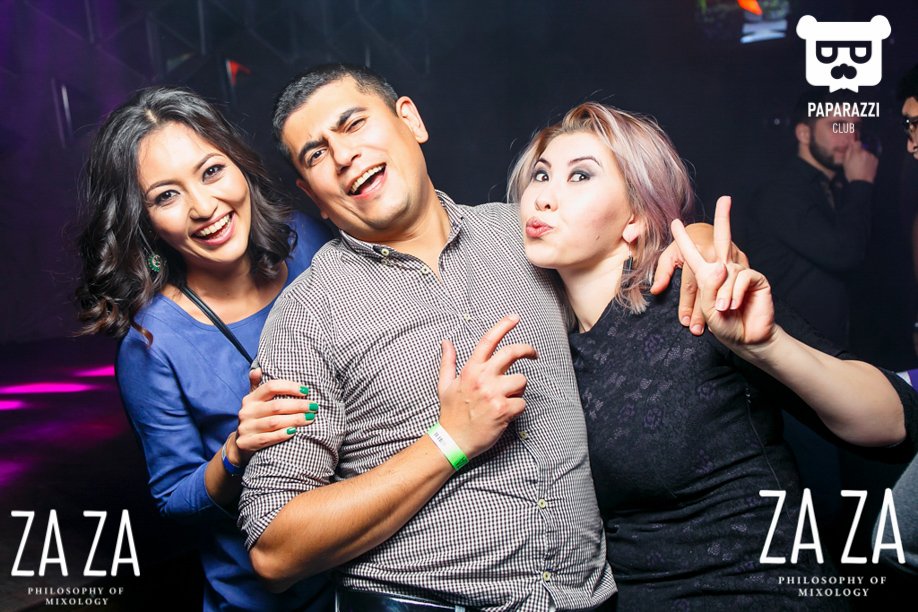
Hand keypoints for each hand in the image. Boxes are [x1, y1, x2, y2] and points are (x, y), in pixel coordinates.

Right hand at [231, 369, 316, 464]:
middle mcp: (247, 411)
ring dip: (295, 420)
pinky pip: (267, 438)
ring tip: (310, 418)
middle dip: (298, 405)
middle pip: (276, 406)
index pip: (271, 386)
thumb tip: (259, 369)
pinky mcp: (247, 443)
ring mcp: (246, 428)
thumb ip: (258, 385)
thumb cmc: (256, 418)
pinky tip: (294, 432)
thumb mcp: (255, 401)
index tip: (306, 390)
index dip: (290, 387)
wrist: (242, 444)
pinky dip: (282, 435)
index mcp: (251, 398)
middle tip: (314, 406)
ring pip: (274, 422)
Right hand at [436, 314, 537, 458]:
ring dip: (518, 390)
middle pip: (511, 353)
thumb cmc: (451, 412)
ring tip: (505, 400)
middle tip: (533, 354)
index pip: (488, 341)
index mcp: (470, 370)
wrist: (453, 440)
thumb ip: (448, 361)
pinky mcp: (504, 410)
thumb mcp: (445, 384)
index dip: (503, 325)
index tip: (515, 317)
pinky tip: (504, 414)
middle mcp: (483, 378)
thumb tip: (446, 342)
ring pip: (521, 381)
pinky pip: (522, 403)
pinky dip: (517, 409)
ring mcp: (494, 394)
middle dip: (527, 350)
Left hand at [670, 196, 775, 349]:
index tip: (675, 222)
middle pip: (723, 238)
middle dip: (724, 217)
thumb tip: (720, 264)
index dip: (683, 239)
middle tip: (726, 198)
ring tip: (723, 308)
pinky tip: (735, 304)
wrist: (746, 339)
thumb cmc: (723, 324)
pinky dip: (735, 291)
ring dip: (722, 292)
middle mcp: (725, 268)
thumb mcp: (705, 306)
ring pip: (726, 270)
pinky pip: (741, 276)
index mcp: (707, 274)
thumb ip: (707, 285)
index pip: (692, 254)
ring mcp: (741, 272)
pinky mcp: (756, 278)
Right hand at [843, 143, 877, 182]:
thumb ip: (848, 152)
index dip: (855, 145)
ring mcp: (871, 156)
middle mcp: (865, 153)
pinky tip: (865, 167)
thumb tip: (850, 146)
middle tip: (855, 161)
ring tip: (861, 165)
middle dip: (858, 153)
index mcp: (857, 152)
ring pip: (866, 153)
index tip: (853, 149)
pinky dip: (868, 160)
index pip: (857, 143)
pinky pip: (871, 158)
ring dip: (864, 157)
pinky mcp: (875, 160)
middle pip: (862, 149)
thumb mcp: (845, 163)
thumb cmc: (852, 174)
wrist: (862, 182)